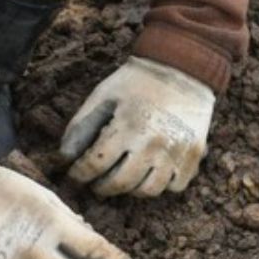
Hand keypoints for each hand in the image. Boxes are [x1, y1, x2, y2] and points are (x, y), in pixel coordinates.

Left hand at [60, 56, 214, 196]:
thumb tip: (64, 157)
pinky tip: (151, 172)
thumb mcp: (104, 96)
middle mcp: (153, 144)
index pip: (94, 165)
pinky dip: (161, 184)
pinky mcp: (193, 155)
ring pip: (148, 191)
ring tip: (124, 177)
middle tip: (96, 182)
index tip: (76, 173)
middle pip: (120, 184)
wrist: (184, 68)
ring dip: (130, 189)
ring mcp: (176, 152)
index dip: (79, 174)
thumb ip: (81, 126)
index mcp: (127, 127)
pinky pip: (174, 186)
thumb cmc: (138, 81)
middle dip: (101, 187)